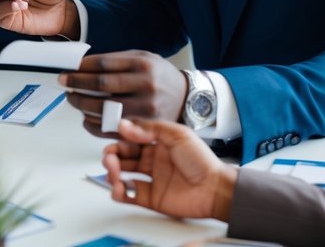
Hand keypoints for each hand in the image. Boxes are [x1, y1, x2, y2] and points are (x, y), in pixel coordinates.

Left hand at [60, 51, 186, 137]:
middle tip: (65, 83)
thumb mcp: (143, 57)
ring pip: (103, 108)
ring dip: (81, 104)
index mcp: (143, 65)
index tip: (68, 69)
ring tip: (73, 98)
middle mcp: (145, 86)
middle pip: (101, 85)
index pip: (104, 64)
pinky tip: (86, 117)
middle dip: (76, 84)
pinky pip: (111, 129)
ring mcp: (145, 109)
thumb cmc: (159, 76)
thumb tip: (82, 65)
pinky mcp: (144, 128)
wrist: (186, 97)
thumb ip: (116, 61)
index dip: (81, 67)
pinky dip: (93, 124)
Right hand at [103, 118, 236, 221]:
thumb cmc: (203, 162)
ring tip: (114, 172)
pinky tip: (119, 188)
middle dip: (112, 155)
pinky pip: (129, 194)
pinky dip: (119, 192)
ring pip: (122, 174)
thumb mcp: (177, 134)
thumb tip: (125, 125)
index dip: (121, 137)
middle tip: (110, 157)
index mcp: (159, 143)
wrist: (214, 189)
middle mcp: (153, 161)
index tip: (114, 134)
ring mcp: (151, 179)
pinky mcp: (151, 198)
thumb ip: (150, 129)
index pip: (132, 138)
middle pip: (123, 156)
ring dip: (112, 172)